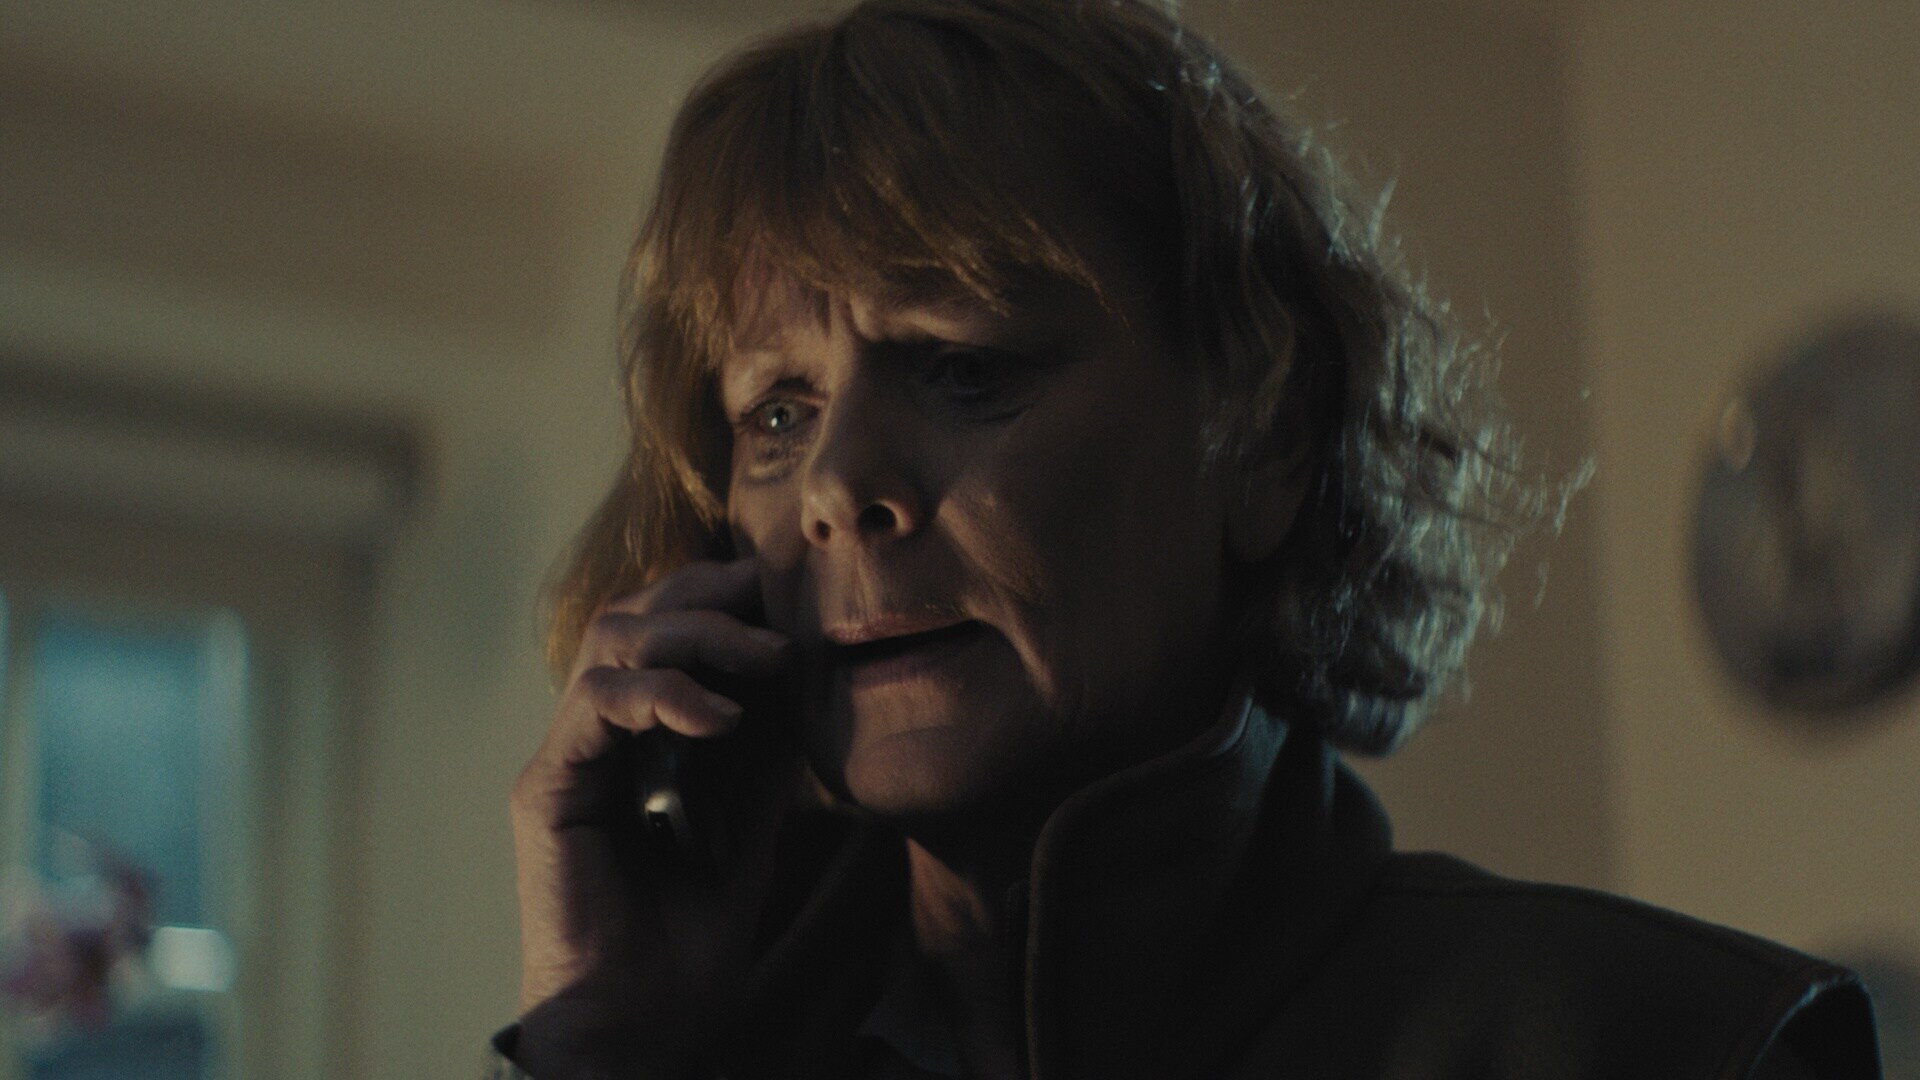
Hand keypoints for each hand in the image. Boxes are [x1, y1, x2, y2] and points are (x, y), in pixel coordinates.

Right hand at [510, 558, 793, 1076]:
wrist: (639, 1028)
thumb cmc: (686, 948)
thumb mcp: (751, 833)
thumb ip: (764, 764)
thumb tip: (804, 687)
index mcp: (634, 742)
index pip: (661, 633)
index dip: (715, 600)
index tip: (782, 596)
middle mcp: (591, 739)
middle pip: (630, 616)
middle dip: (705, 595)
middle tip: (772, 602)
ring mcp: (566, 759)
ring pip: (609, 641)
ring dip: (693, 634)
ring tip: (763, 656)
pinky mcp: (548, 789)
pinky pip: (595, 705)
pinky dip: (660, 692)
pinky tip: (720, 716)